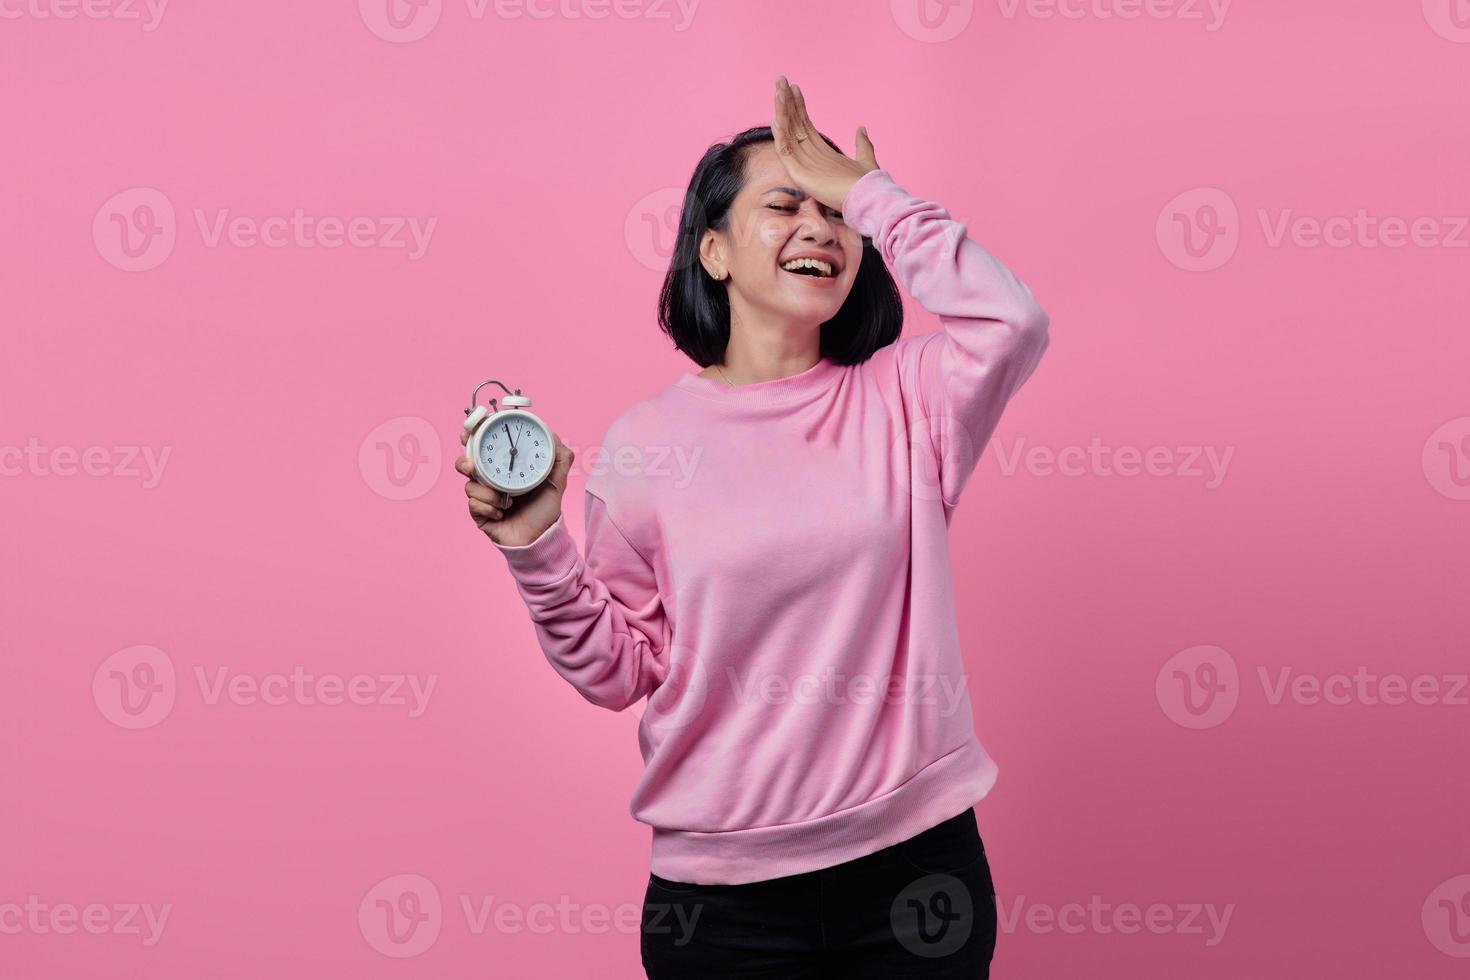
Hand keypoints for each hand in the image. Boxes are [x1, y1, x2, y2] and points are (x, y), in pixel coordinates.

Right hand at [456, 425, 573, 547]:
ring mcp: (482, 495)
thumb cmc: (545, 509)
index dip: (474, 435)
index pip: (483, 445)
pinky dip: (488, 507)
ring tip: (507, 500)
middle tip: (472, 465)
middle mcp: (490, 478)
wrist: (541, 537)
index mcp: (504, 466)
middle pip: (465, 461)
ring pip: (469, 484)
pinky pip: (473, 503)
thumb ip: (559, 456)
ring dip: (488, 492)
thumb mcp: (557, 480)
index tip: (472, 429)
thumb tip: (551, 433)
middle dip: (465, 460)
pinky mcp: (479, 512)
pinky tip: (502, 512)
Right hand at [770, 75, 879, 212]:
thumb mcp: (865, 158)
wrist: (868, 199)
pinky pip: (786, 152)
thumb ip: (862, 143)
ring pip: (787, 135)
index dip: (799, 106)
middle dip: (787, 103)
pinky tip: (777, 119)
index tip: (795, 88)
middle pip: (793, 126)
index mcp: (820, 154)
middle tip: (780, 81)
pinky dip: (781, 136)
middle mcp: (808, 158)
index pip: (804, 125)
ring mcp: (802, 167)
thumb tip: (861, 128)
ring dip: (782, 113)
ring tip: (778, 92)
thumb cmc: (866, 184)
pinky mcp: (799, 175)